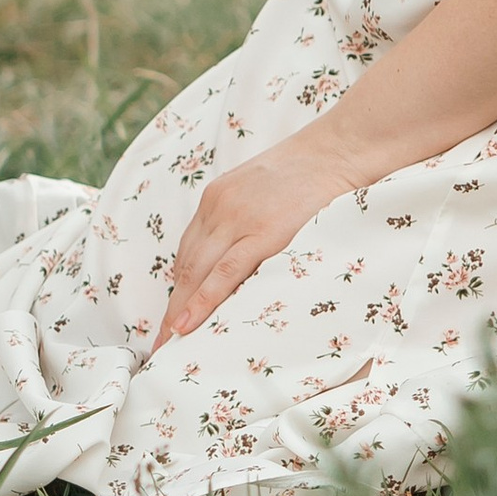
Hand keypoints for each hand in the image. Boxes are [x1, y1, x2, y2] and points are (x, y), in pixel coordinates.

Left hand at [152, 132, 364, 347]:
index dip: (176, 288)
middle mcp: (218, 208)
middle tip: (160, 344)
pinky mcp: (263, 233)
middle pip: (185, 266)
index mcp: (216, 199)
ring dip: (181, 309)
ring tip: (171, 343)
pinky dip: (203, 299)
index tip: (167, 318)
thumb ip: (243, 221)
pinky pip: (225, 274)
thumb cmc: (306, 176)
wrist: (336, 152)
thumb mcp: (261, 193)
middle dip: (171, 307)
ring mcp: (238, 220)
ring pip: (197, 272)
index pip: (187, 252)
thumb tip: (236, 261)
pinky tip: (189, 322)